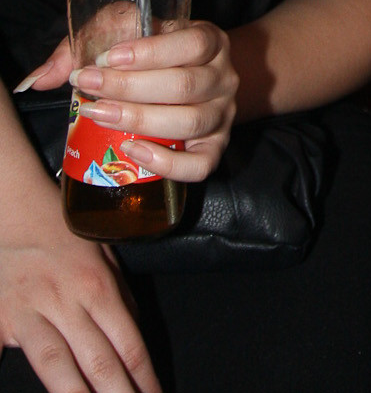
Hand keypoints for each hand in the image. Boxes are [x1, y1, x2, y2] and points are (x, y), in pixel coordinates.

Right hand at [0, 178, 160, 392]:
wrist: (14, 208)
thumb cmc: (62, 229)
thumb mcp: (104, 253)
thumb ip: (119, 295)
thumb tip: (133, 332)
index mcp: (97, 286)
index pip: (129, 343)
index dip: (144, 378)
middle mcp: (67, 302)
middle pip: (98, 361)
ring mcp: (30, 313)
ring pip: (56, 365)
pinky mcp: (0, 318)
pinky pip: (0, 347)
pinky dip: (4, 362)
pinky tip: (20, 390)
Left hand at [65, 22, 237, 181]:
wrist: (191, 79)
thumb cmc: (154, 54)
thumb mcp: (126, 32)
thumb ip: (86, 43)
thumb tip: (40, 79)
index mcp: (210, 40)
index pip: (192, 43)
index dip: (150, 52)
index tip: (107, 58)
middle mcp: (223, 77)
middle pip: (185, 85)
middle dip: (131, 88)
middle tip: (89, 88)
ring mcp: (222, 116)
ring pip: (189, 123)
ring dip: (140, 120)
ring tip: (100, 116)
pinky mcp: (214, 150)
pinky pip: (199, 165)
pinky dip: (166, 162)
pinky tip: (132, 151)